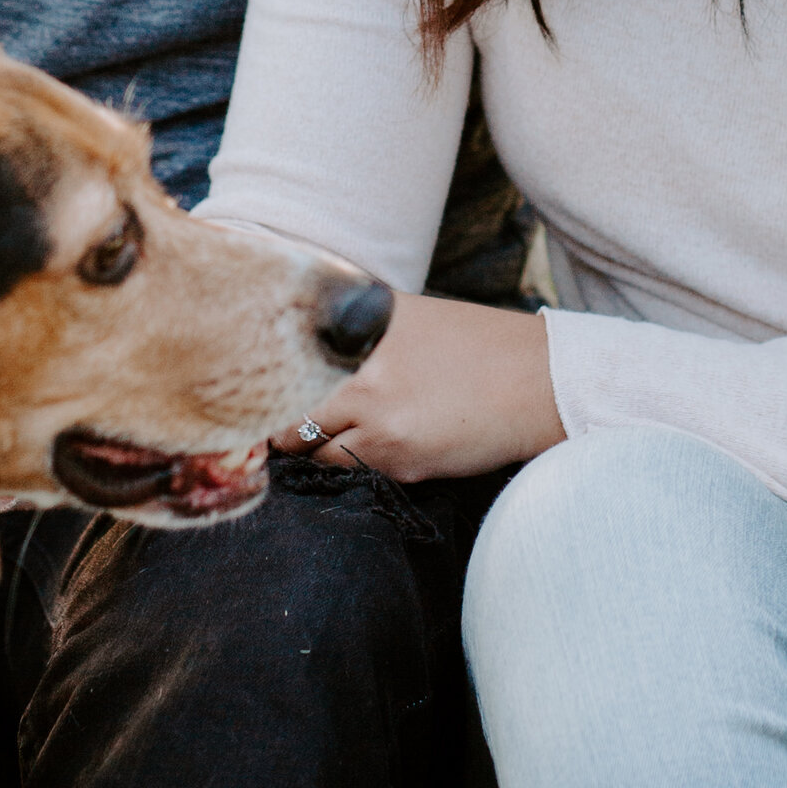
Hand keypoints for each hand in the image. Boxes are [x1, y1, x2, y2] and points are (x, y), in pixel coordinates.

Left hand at [283, 292, 562, 486]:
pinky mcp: (395, 454)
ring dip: (306, 451)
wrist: (539, 382)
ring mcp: (374, 411)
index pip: (281, 353)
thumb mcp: (411, 317)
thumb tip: (302, 349)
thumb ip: (357, 331)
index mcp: (360, 321)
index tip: (247, 392)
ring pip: (306, 445)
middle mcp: (359, 362)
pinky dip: (344, 467)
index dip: (260, 379)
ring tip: (309, 451)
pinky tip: (359, 456)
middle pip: (283, 404)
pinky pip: (346, 469)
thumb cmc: (478, 347)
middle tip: (263, 434)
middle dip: (272, 422)